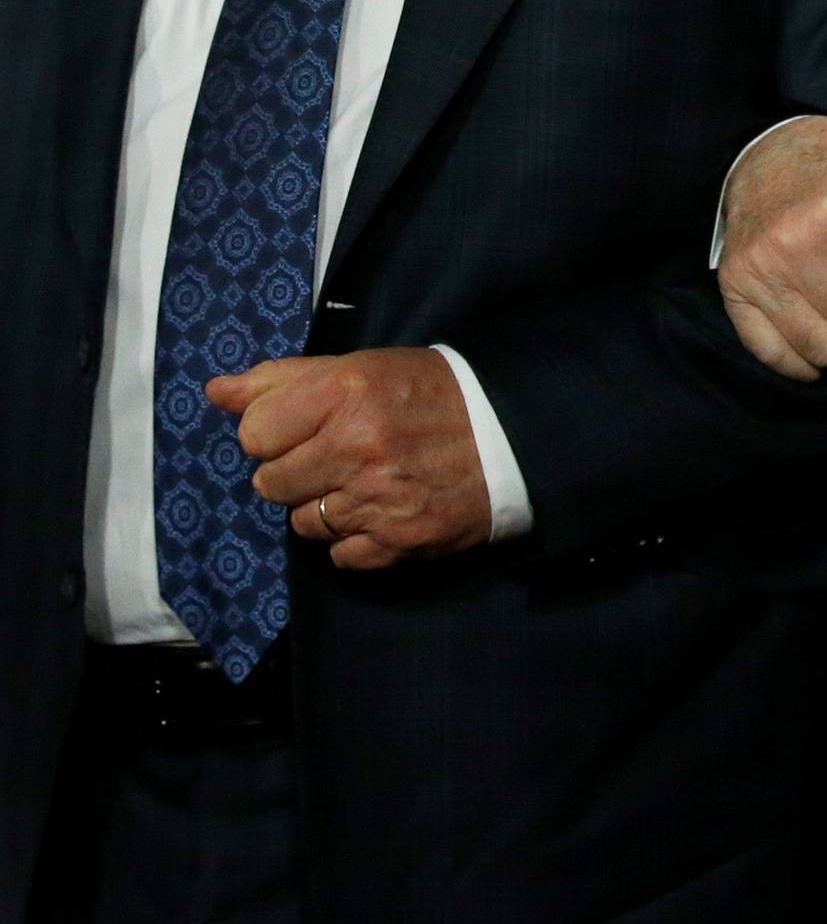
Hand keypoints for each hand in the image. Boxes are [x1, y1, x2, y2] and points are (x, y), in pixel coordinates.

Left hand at [206, 347, 490, 571]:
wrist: (513, 435)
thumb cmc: (430, 394)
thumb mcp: (362, 367)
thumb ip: (285, 379)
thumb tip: (216, 391)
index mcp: (345, 391)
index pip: (254, 433)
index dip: (274, 432)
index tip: (305, 427)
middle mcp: (356, 445)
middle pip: (270, 483)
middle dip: (297, 471)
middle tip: (338, 455)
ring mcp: (376, 498)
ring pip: (301, 523)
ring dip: (325, 506)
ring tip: (365, 482)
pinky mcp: (397, 542)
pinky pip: (338, 555)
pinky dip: (355, 538)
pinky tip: (383, 510)